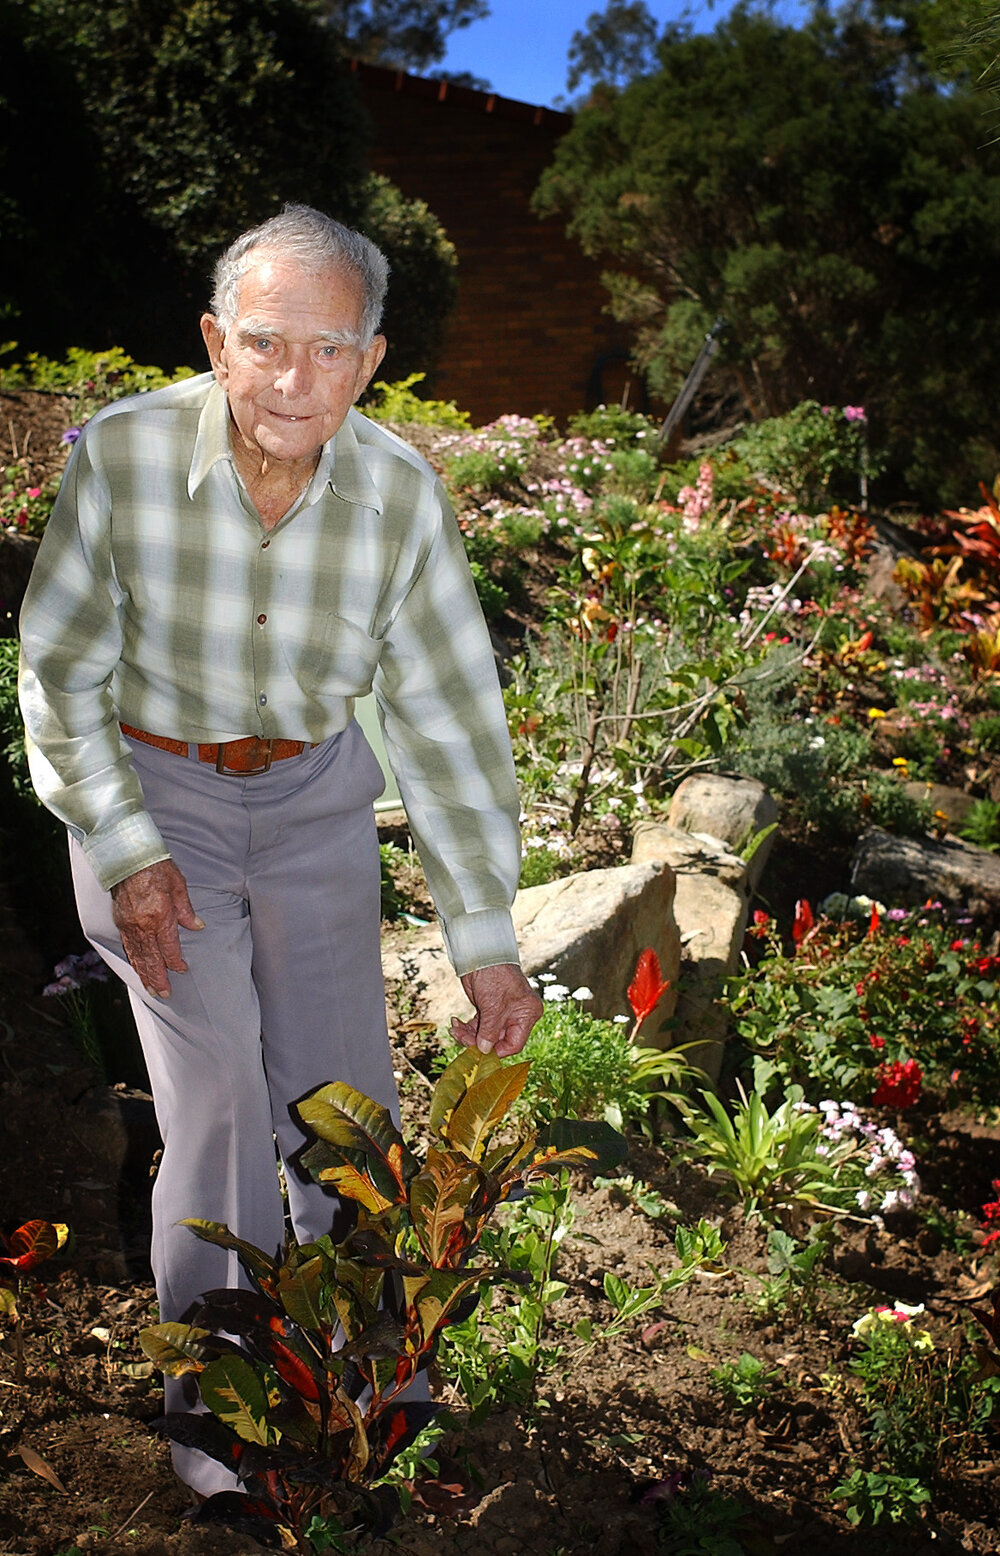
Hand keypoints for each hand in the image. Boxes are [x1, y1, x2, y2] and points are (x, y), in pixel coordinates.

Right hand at [110, 859, 203, 999]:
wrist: (127, 856)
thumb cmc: (156, 866)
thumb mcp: (178, 885)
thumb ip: (186, 910)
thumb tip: (197, 926)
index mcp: (159, 916)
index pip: (169, 947)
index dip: (175, 961)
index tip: (181, 969)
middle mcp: (142, 925)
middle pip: (151, 958)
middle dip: (158, 977)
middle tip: (164, 993)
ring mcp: (129, 924)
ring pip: (138, 955)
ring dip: (145, 973)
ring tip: (151, 988)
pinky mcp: (120, 921)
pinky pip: (128, 946)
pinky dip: (134, 959)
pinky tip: (138, 967)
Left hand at [452, 963, 542, 1057]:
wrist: (481, 955)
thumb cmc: (495, 975)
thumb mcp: (493, 1007)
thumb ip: (489, 1031)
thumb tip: (484, 1050)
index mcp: (527, 1015)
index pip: (514, 1043)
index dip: (497, 1050)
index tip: (480, 1053)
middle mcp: (517, 1016)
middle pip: (497, 1040)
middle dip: (477, 1041)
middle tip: (460, 1038)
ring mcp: (501, 1013)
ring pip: (485, 1034)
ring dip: (468, 1035)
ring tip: (455, 1030)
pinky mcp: (488, 1010)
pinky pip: (478, 1026)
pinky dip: (466, 1028)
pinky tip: (456, 1023)